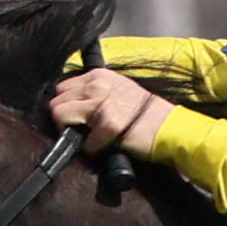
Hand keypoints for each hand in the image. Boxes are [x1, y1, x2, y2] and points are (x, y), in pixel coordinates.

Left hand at [46, 65, 173, 154]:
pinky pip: (82, 141)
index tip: (77, 116)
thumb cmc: (146, 114)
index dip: (66, 104)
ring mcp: (102, 103)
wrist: (170, 128)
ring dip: (70, 131)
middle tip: (81, 129)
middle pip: (56, 101)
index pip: (62, 87)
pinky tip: (104, 147)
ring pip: (59, 114)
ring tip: (88, 137)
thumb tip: (71, 103)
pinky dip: (91, 149)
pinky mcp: (108, 124)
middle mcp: (98, 85)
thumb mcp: (118, 90)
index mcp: (99, 76)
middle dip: (65, 118)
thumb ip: (95, 91)